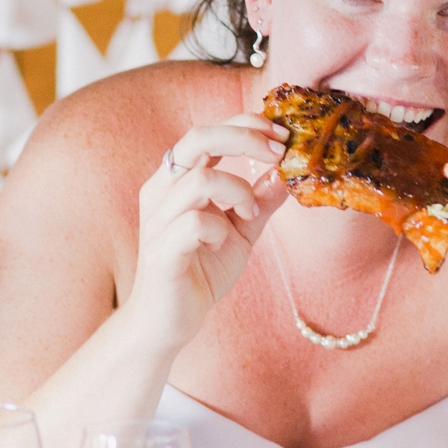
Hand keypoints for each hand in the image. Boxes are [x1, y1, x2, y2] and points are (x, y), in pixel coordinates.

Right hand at [127, 115, 288, 349]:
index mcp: (177, 179)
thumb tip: (289, 172)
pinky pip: (194, 223)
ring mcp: (158, 219)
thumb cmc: (200, 271)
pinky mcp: (161, 251)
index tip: (281, 136)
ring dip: (239, 190)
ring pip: (200, 179)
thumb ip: (260, 201)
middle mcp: (162, 191)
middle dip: (244, 138)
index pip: (208, 132)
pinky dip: (219, 228)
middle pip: (198, 138)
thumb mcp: (240, 231)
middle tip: (277, 152)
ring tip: (249, 214)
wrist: (168, 322)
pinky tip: (222, 243)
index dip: (245, 125)